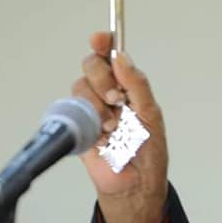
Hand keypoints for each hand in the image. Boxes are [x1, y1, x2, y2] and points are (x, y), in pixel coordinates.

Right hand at [72, 32, 168, 222]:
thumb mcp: (150, 114)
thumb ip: (137, 84)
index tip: (101, 38)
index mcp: (128, 87)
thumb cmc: (148, 152)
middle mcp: (108, 94)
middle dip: (102, 78)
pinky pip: (71, 110)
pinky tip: (101, 135)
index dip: (103, 43)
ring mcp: (91, 109)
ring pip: (80, 86)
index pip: (111, 56)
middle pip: (92, 65)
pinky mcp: (77, 126)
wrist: (135, 184)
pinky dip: (87, 120)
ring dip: (97, 104)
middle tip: (117, 99)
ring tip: (112, 126)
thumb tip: (120, 56)